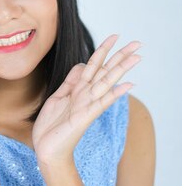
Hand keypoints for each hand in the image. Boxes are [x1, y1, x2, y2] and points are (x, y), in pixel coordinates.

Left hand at [32, 34, 141, 173]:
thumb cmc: (51, 126)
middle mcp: (86, 95)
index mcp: (78, 89)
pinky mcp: (85, 116)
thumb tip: (80, 64)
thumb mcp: (57, 97)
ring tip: (136, 57)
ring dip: (121, 69)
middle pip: (105, 70)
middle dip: (120, 56)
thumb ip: (70, 82)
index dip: (103, 50)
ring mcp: (87, 105)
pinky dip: (114, 93)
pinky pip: (102, 102)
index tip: (115, 35)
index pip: (93, 65)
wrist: (46, 149)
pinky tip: (127, 85)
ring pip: (106, 82)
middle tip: (138, 42)